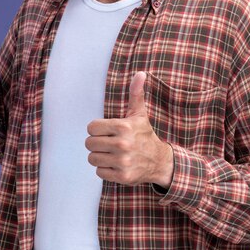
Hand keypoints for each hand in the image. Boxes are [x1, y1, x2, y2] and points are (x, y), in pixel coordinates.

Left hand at [85, 72, 173, 187]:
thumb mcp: (139, 114)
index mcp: (123, 127)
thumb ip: (136, 93)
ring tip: (112, 153)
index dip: (97, 129)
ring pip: (92, 158)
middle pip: (89, 143)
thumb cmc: (144, 135)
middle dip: (97, 143)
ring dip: (100, 156)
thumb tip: (140, 73)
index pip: (91, 127)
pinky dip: (105, 169)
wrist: (159, 161)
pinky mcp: (122, 176)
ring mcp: (122, 161)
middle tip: (109, 143)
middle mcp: (122, 144)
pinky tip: (116, 164)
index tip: (107, 131)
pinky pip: (99, 172)